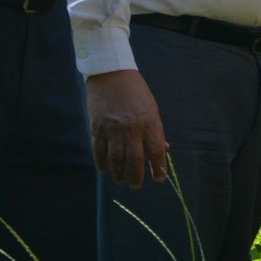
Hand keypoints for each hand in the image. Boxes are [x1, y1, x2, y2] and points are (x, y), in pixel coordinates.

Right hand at [87, 69, 170, 188]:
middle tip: (136, 185)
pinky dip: (102, 163)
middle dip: (136, 177)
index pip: (156, 152)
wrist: (112, 75)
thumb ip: (156, 131)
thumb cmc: (136, 93)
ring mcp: (113, 129)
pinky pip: (99, 151)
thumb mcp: (152, 109)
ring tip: (121, 180)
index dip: (158, 169)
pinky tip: (105, 170)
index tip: (158, 179)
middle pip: (135, 161)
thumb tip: (163, 150)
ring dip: (119, 173)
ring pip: (116, 159)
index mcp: (150, 124)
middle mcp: (132, 129)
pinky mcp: (97, 128)